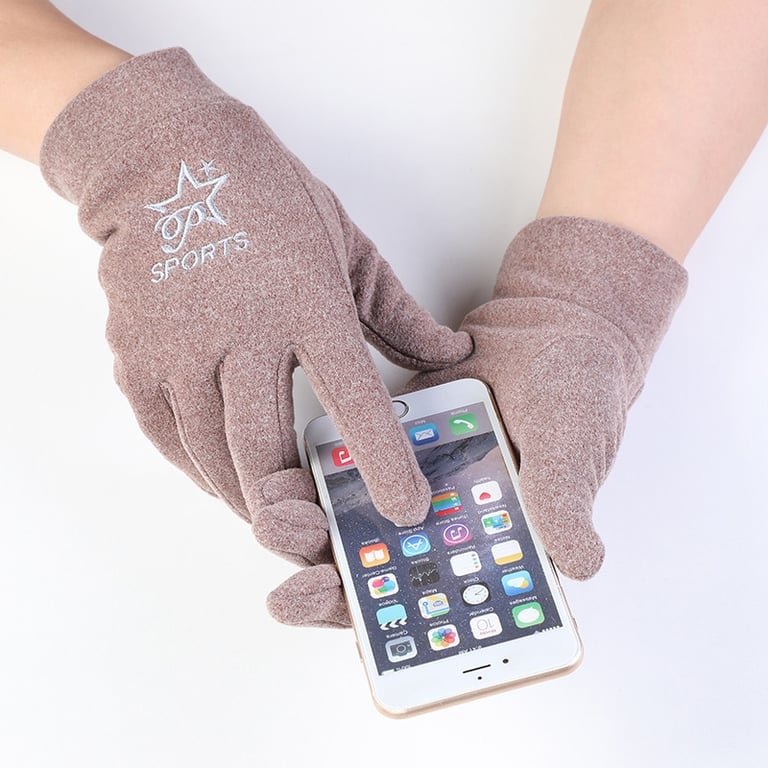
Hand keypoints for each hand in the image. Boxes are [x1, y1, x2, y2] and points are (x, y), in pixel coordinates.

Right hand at [40, 49, 471, 546]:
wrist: (169, 163)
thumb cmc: (270, 202)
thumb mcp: (349, 248)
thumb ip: (401, 314)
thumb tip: (453, 355)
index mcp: (306, 304)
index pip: (352, 399)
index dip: (382, 462)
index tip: (404, 509)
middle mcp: (241, 331)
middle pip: (264, 448)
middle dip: (292, 505)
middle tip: (316, 529)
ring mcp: (179, 347)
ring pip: (212, 453)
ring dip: (245, 496)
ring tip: (272, 513)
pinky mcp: (136, 355)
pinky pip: (167, 436)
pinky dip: (198, 467)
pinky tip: (222, 476)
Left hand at [264, 217, 686, 626]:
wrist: (550, 324)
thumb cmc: (576, 392)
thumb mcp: (572, 446)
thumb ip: (564, 502)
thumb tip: (582, 564)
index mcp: (497, 548)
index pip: (448, 610)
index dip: (407, 637)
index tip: (367, 639)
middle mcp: (449, 527)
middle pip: (386, 577)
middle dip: (335, 589)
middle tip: (298, 590)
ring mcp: (413, 484)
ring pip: (355, 526)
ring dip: (314, 533)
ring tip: (281, 525)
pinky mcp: (389, 442)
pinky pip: (347, 467)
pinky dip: (317, 477)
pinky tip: (286, 478)